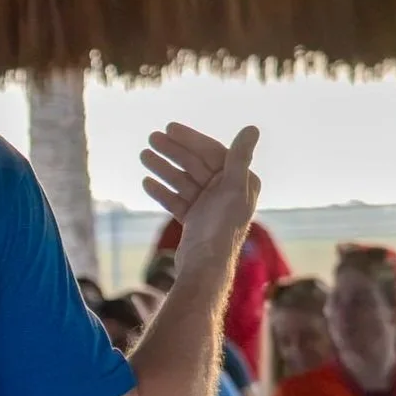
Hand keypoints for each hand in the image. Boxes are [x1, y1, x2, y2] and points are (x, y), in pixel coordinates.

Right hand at [141, 124, 260, 273]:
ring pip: (182, 181)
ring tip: (143, 156)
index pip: (212, 153)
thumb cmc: (222, 229)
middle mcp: (226, 192)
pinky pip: (176, 200)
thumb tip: (251, 128)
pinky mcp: (194, 221)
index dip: (191, 139)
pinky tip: (146, 183)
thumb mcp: (233, 189)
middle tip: (150, 140)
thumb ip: (239, 158)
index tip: (169, 128)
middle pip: (195, 165)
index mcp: (240, 182)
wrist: (205, 267)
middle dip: (173, 152)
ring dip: (163, 168)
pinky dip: (162, 191)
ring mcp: (209, 207)